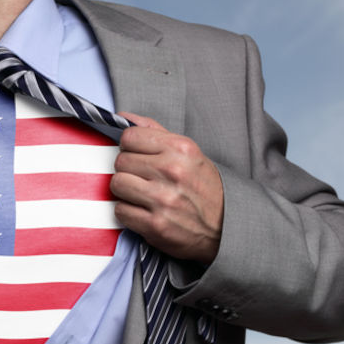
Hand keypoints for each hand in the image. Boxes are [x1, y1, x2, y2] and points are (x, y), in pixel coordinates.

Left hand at [110, 112, 222, 263]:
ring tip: (140, 195)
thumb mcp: (188, 153)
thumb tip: (123, 117)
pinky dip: (128, 212)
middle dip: (127, 170)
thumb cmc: (204, 188)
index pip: (130, 136)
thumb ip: (154, 132)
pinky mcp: (156, 225)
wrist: (227, 226)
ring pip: (117, 184)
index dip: (129, 147)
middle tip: (142, 178)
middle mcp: (172, 171)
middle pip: (120, 161)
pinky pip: (120, 210)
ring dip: (125, 191)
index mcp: (180, 148)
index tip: (137, 156)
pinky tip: (143, 211)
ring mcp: (163, 199)